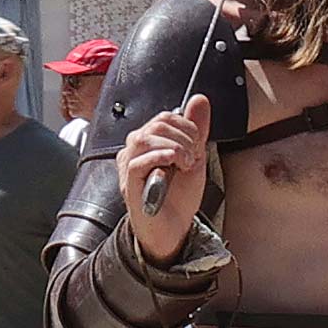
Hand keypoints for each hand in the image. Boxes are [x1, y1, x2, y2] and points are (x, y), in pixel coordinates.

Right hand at [119, 94, 210, 265]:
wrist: (173, 227)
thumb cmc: (179, 196)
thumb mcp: (195, 157)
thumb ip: (197, 128)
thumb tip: (200, 99)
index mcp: (149, 141)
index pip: (166, 117)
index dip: (189, 128)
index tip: (198, 147)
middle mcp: (134, 150)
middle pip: (157, 124)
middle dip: (185, 138)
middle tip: (192, 158)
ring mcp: (129, 165)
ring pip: (145, 138)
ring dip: (175, 148)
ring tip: (185, 165)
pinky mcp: (128, 182)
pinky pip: (138, 161)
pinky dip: (161, 158)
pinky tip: (174, 165)